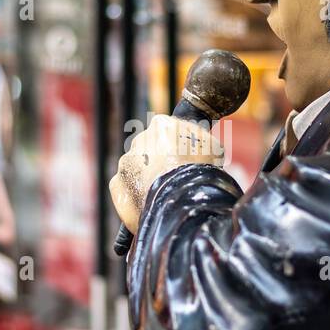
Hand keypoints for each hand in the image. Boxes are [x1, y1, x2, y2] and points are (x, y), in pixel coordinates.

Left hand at [109, 114, 223, 233]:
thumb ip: (197, 140)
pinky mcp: (117, 186)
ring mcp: (126, 163)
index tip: (183, 158)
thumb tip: (197, 141)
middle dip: (157, 162)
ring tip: (163, 195)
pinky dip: (135, 196)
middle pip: (148, 150)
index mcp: (161, 126)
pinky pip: (126, 189)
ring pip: (135, 170)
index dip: (176, 146)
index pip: (166, 131)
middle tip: (173, 178)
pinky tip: (150, 204)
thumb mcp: (212, 147)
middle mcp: (139, 140)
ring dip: (146, 179)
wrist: (183, 203)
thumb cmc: (201, 173)